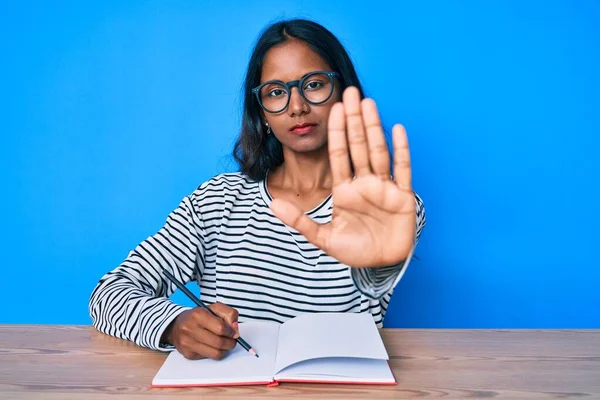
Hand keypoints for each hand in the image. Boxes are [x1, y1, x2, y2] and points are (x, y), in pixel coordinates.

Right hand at [162, 302, 239, 359]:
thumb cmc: (199, 317)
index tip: (234, 332)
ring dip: (225, 350)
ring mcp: (188, 343)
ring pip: (215, 353)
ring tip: (225, 344)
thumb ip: (229, 314)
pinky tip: (213, 346)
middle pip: (219, 342)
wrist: (176, 326)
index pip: (220, 328)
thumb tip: (235, 330)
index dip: (231, 332)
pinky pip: (208, 358)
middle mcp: (190, 329)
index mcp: (198, 315)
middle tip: (232, 340)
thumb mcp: (214, 309)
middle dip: (230, 343)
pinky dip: (215, 353)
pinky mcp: (188, 354)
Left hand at [270, 87, 415, 267]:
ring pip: (378, 152)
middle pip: (358, 146)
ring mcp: (384, 188)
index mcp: (344, 190)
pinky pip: (403, 170)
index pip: (339, 154)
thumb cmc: (353, 250)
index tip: (333, 108)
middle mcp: (364, 183)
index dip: (336, 132)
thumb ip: (299, 221)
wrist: (379, 266)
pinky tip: (397, 129)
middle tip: (351, 92)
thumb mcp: (323, 238)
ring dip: (374, 128)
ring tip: (368, 103)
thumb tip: (273, 205)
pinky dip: (401, 150)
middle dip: (354, 120)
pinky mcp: (403, 197)